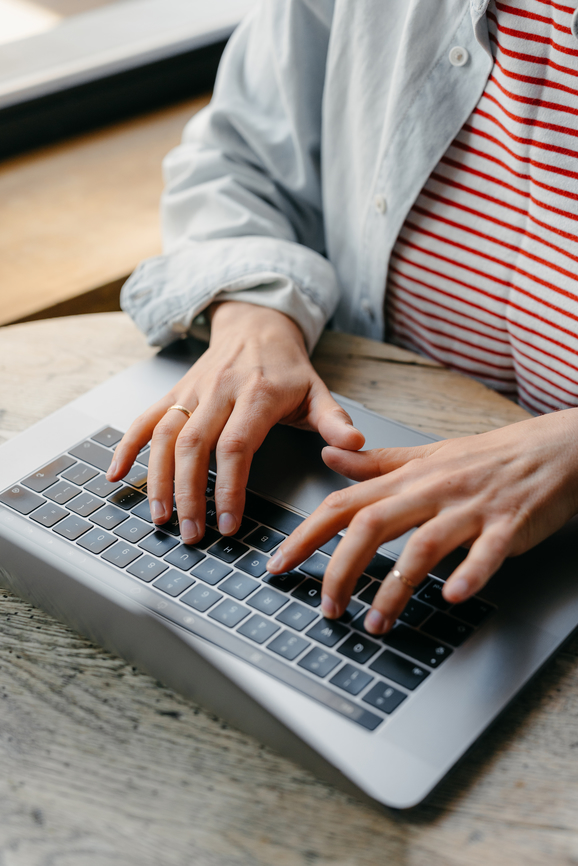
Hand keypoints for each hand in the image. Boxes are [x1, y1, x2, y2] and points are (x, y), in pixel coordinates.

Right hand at [107, 302, 363, 542]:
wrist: (256, 325)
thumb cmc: (288, 368)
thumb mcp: (318, 391)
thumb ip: (334, 422)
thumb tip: (356, 446)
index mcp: (258, 395)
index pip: (237, 445)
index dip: (228, 486)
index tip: (228, 523)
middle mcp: (220, 391)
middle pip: (194, 446)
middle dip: (189, 494)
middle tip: (192, 534)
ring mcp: (193, 391)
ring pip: (164, 435)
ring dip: (157, 479)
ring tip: (160, 517)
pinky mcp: (175, 392)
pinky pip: (145, 419)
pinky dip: (127, 446)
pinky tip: (116, 474)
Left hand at [267, 409, 577, 634]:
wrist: (554, 449)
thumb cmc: (487, 458)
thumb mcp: (426, 456)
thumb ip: (376, 463)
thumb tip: (329, 457)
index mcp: (408, 478)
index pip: (344, 503)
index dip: (306, 534)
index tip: (279, 564)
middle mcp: (432, 491)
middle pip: (372, 524)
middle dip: (341, 567)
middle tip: (327, 606)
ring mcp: (471, 507)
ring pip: (423, 544)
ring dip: (395, 587)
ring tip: (376, 621)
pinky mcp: (509, 525)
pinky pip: (487, 550)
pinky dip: (469, 573)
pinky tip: (452, 596)